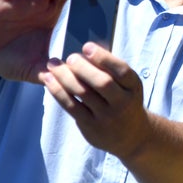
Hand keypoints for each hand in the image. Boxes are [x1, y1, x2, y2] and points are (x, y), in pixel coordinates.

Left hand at [42, 43, 149, 157]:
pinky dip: (58, 91)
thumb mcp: (126, 85)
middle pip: (102, 83)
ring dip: (64, 76)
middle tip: (69, 57)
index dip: (104, 58)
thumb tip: (85, 52)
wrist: (131, 136)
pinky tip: (49, 80)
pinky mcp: (90, 127)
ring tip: (52, 64)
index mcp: (133, 87)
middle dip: (82, 68)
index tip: (87, 46)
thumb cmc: (124, 100)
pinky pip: (71, 106)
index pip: (122, 71)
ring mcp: (106, 117)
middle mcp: (122, 103)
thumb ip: (110, 69)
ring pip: (83, 94)